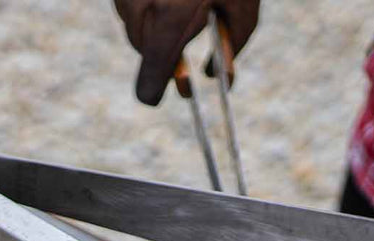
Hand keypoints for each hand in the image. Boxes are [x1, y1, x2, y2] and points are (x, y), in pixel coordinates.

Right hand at [113, 0, 258, 105]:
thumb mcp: (242, 4)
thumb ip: (232, 45)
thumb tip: (218, 76)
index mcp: (170, 21)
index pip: (149, 78)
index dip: (155, 91)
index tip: (159, 97)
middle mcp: (140, 9)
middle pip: (145, 51)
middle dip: (165, 56)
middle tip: (187, 71)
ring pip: (136, 26)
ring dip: (157, 28)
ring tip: (185, 8)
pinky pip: (131, 4)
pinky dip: (148, 4)